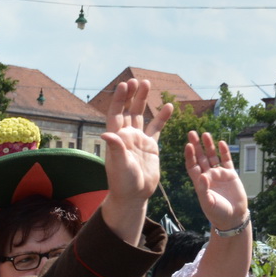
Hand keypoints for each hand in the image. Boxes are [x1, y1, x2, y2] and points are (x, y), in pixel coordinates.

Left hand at [99, 79, 173, 208]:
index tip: (125, 85)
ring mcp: (139, 140)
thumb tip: (106, 133)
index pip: (116, 114)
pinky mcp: (151, 146)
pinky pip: (157, 128)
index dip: (120, 99)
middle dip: (132, 95)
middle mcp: (126, 136)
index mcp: (116, 139)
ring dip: (143, 100)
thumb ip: (116, 148)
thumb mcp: (119, 166)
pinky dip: (162, 117)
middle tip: (137, 80)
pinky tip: (169, 106)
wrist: (135, 196)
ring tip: (148, 84)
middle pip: (128, 111)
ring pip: (141, 115)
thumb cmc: (123, 183)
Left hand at [185, 131, 247, 229]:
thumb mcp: (208, 202)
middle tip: (192, 132)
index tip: (187, 145)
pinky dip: (224, 152)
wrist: (232, 217)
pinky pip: (227, 160)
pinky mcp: (231, 174)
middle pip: (200, 157)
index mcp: (199, 182)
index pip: (192, 166)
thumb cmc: (217, 213)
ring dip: (209, 146)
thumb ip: (204, 189)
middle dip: (196, 146)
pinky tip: (221, 142)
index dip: (189, 156)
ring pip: (213, 156)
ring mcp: (219, 174)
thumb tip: (202, 176)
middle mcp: (208, 176)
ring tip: (205, 134)